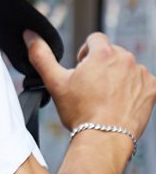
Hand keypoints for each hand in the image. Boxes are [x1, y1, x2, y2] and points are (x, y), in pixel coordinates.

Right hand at [24, 29, 155, 138]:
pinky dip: (132, 90)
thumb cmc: (80, 112)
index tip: (82, 70)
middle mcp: (126, 59)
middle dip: (102, 66)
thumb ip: (41, 56)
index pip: (95, 39)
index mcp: (103, 54)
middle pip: (112, 53)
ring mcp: (141, 74)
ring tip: (105, 98)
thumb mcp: (55, 83)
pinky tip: (119, 103)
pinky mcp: (152, 88)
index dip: (85, 53)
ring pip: (127, 68)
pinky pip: (142, 82)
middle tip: (91, 88)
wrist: (104, 138)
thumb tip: (30, 35)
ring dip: (117, 77)